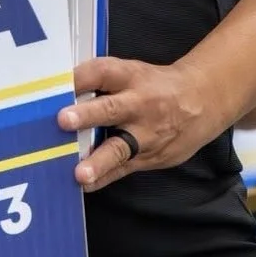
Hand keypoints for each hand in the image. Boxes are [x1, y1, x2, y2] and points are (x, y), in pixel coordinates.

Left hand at [57, 56, 223, 191]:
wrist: (202, 101)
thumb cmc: (153, 85)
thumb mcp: (129, 72)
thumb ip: (96, 80)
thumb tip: (54, 88)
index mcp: (129, 77)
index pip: (100, 73)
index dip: (77, 78)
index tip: (53, 84)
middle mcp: (138, 105)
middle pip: (111, 109)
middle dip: (87, 116)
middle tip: (63, 121)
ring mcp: (145, 134)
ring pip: (120, 148)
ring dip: (99, 160)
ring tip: (80, 172)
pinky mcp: (149, 156)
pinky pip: (123, 168)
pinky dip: (104, 177)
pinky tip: (86, 184)